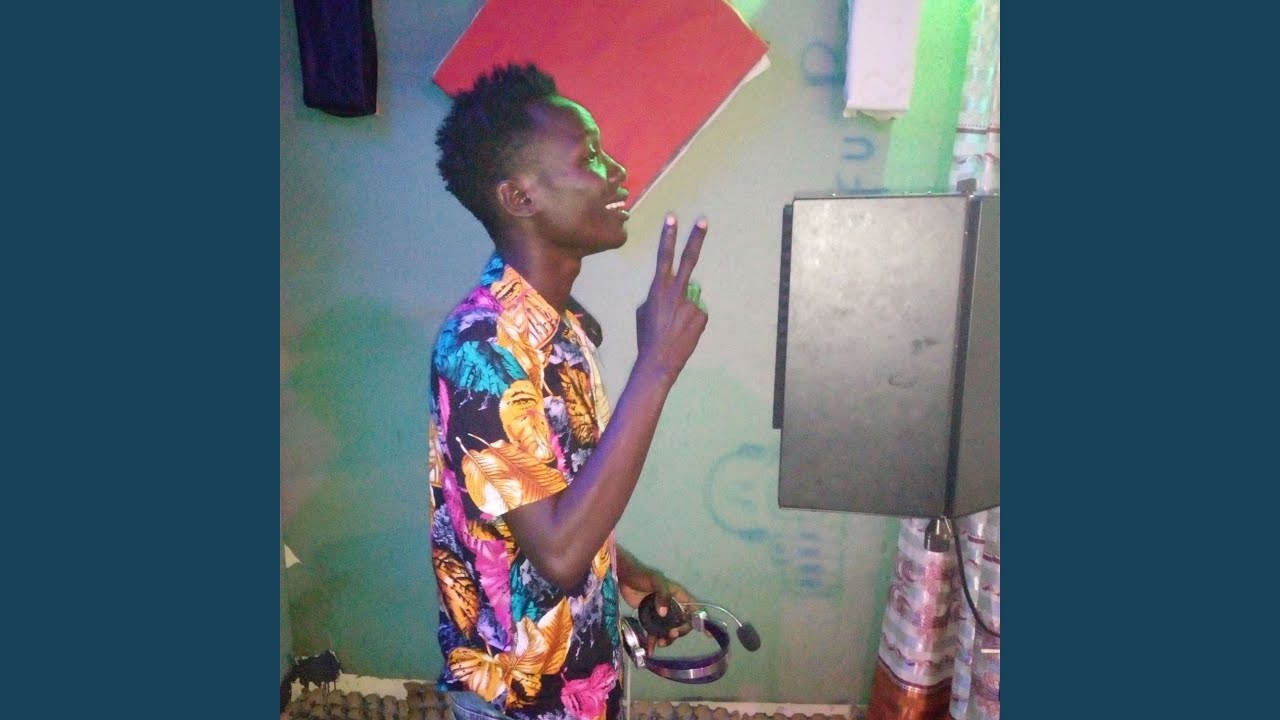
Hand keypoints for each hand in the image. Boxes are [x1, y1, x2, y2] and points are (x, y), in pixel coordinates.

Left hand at [620, 566, 695, 653]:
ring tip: (660, 643)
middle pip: (682, 623)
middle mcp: (672, 606)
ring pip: (669, 630)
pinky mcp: (649, 619)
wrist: (624, 578)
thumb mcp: (656, 581)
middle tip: (671, 634)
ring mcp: (661, 614)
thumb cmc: (642, 576)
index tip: (707, 634)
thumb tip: (664, 614)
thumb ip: (662, 595)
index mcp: (678, 596)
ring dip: (667, 639)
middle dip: (680, 631)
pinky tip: (650, 650)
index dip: (700, 620)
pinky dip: (653, 641)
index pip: (693, 609)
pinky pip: (654, 632)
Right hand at [635, 214, 708, 384]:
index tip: (673, 218)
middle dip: (696, 238)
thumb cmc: (646, 337)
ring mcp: (691, 303)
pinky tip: (683, 334)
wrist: (658, 361)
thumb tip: (669, 294)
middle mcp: (676, 292)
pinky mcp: (702, 316)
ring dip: (684, 312)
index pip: (663, 257)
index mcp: (657, 289)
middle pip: (688, 260)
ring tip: (675, 329)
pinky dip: (692, 323)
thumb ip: (657, 297)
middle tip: (703, 220)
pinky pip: (697, 314)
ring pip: (691, 300)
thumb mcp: (643, 312)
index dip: (668, 237)